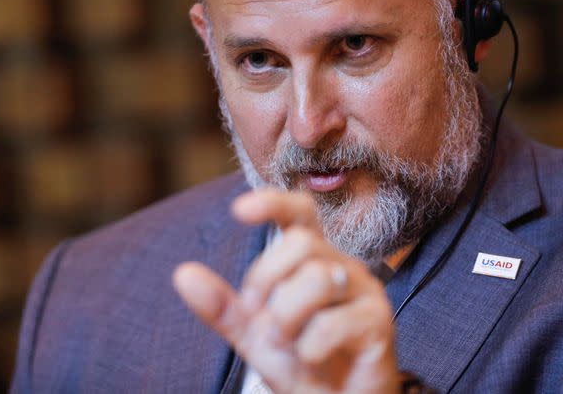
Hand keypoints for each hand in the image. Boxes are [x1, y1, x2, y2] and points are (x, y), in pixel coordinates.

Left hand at [173, 189, 399, 393]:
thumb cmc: (298, 361)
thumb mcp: (252, 333)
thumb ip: (222, 305)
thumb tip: (183, 274)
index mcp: (311, 258)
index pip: (299, 212)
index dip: (274, 202)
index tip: (240, 210)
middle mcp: (341, 264)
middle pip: (301, 243)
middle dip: (267, 281)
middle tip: (262, 320)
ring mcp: (364, 290)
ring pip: (318, 278)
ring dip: (287, 318)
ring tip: (286, 343)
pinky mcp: (379, 322)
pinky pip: (333, 323)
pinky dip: (309, 348)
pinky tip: (312, 358)